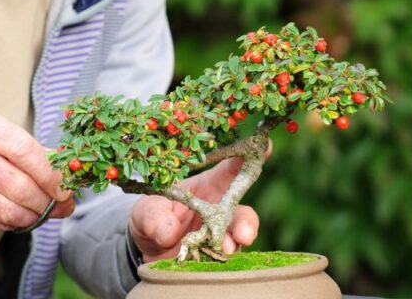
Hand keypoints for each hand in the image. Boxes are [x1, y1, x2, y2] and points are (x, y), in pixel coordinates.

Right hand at [0, 110, 74, 235]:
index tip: (65, 189)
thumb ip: (35, 155)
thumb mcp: (1, 142)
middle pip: (17, 184)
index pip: (25, 150)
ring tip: (40, 214)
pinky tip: (15, 218)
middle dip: (44, 201)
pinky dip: (10, 224)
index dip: (50, 174)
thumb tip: (69, 180)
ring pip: (6, 209)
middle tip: (60, 207)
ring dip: (30, 217)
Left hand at [127, 143, 270, 261]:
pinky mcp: (214, 256)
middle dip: (247, 222)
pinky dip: (221, 263)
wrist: (148, 249)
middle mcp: (219, 210)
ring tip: (224, 250)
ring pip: (237, 239)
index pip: (231, 168)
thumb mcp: (146, 212)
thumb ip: (155, 218)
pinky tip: (213, 264)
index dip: (248, 158)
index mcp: (207, 186)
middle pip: (242, 212)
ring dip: (234, 244)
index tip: (265, 147)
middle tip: (243, 234)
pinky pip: (225, 260)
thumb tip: (168, 233)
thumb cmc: (151, 216)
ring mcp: (219, 234)